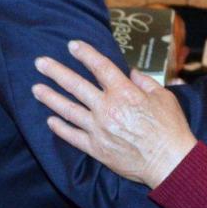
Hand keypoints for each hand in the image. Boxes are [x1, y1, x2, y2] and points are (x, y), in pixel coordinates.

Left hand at [32, 40, 196, 188]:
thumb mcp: (163, 97)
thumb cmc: (170, 128)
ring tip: (36, 89)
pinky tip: (50, 120)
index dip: (85, 54)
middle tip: (40, 62)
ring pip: (68, 110)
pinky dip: (60, 128)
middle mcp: (107, 108)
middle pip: (76, 85)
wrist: (170, 162)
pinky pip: (72, 137)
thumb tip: (131, 72)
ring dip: (50, 98)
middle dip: (56, 72)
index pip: (100, 67)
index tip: (72, 45)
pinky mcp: (96, 149)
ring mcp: (99, 129)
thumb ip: (145, 81)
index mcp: (124, 93)